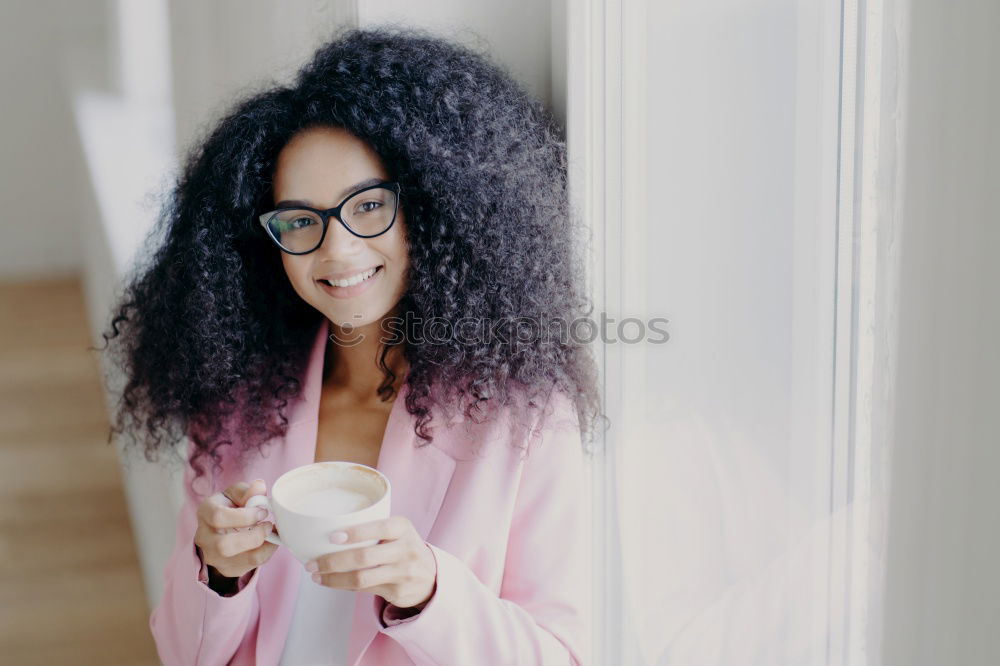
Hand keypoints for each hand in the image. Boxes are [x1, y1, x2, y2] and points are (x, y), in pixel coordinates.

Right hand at [194, 479, 277, 579]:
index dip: (245, 516)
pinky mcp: (227, 569)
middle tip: (268, 525)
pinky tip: (269, 542)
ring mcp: (213, 557)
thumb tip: (260, 487)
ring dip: (264, 546)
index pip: (218, 517)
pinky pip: (251, 566)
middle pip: (225, 546)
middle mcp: (204, 538)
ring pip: (241, 560)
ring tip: (271, 533)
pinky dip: (266, 553)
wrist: (222, 528)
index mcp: (205, 513)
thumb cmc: (231, 506)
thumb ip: (247, 491)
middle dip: (254, 536)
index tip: (262, 512)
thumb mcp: (236, 493)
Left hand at [305, 516, 437, 608]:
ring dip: (333, 579)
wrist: (431, 576)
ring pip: (361, 579)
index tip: (332, 537)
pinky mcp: (396, 592)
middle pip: (364, 557)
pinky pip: (363, 590)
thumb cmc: (403, 547)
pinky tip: (332, 582)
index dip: (355, 533)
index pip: (379, 528)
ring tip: (316, 576)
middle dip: (333, 561)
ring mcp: (402, 573)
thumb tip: (327, 530)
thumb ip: (373, 528)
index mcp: (403, 528)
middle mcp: (405, 550)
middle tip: (312, 563)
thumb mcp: (398, 531)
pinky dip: (344, 586)